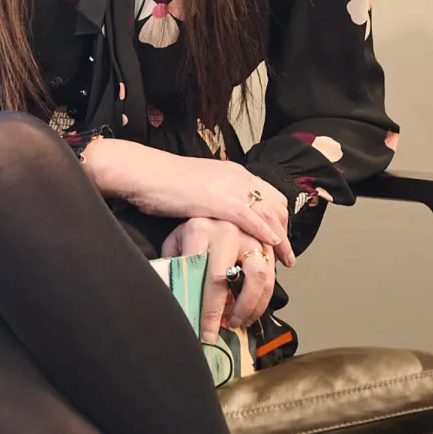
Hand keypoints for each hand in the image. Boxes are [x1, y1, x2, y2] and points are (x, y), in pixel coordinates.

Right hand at [85, 140, 292, 265]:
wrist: (146, 173)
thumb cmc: (162, 183)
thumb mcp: (197, 188)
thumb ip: (213, 200)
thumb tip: (218, 218)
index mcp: (232, 172)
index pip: (268, 194)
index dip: (277, 217)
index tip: (279, 238)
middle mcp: (237, 177)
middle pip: (275, 204)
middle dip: (285, 230)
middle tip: (287, 254)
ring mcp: (230, 187)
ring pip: (269, 213)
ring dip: (281, 239)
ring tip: (285, 261)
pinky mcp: (220, 200)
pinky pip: (252, 218)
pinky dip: (265, 233)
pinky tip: (272, 247)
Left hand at [161, 217, 276, 342]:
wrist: (213, 195)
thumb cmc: (193, 226)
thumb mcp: (176, 240)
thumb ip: (173, 264)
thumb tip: (173, 299)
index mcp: (199, 228)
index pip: (198, 273)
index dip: (203, 307)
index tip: (202, 332)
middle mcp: (227, 230)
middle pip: (226, 277)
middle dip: (222, 312)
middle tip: (218, 333)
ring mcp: (251, 234)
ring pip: (259, 276)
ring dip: (250, 306)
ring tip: (239, 323)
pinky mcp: (267, 241)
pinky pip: (272, 273)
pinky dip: (265, 297)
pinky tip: (252, 312)